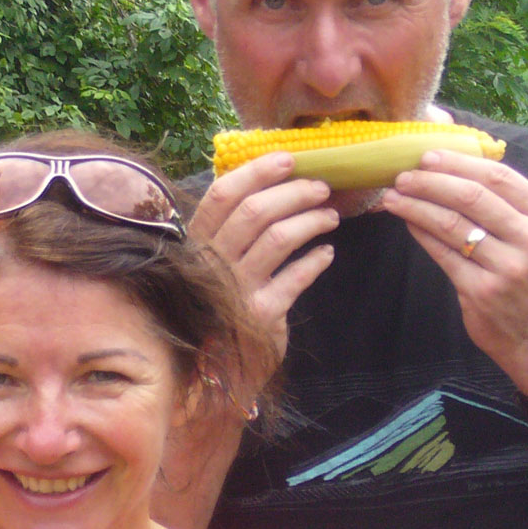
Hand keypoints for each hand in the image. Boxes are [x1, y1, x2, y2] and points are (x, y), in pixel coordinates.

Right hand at [190, 151, 338, 388]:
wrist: (218, 370)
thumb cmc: (221, 305)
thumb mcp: (215, 264)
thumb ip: (230, 230)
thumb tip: (268, 181)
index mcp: (198, 243)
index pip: (222, 195)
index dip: (256, 171)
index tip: (288, 158)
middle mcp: (212, 263)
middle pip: (255, 212)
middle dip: (294, 192)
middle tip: (321, 188)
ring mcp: (236, 290)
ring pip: (278, 238)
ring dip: (310, 220)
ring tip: (330, 217)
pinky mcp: (262, 314)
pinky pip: (296, 277)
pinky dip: (316, 261)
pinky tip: (327, 253)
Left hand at [377, 148, 527, 393]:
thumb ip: (505, 204)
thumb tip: (450, 166)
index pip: (498, 176)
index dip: (458, 162)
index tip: (427, 156)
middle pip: (471, 196)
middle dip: (430, 181)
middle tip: (403, 176)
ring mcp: (507, 267)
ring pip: (451, 223)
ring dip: (416, 206)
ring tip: (393, 197)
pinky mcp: (482, 291)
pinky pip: (442, 253)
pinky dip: (420, 232)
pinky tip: (407, 222)